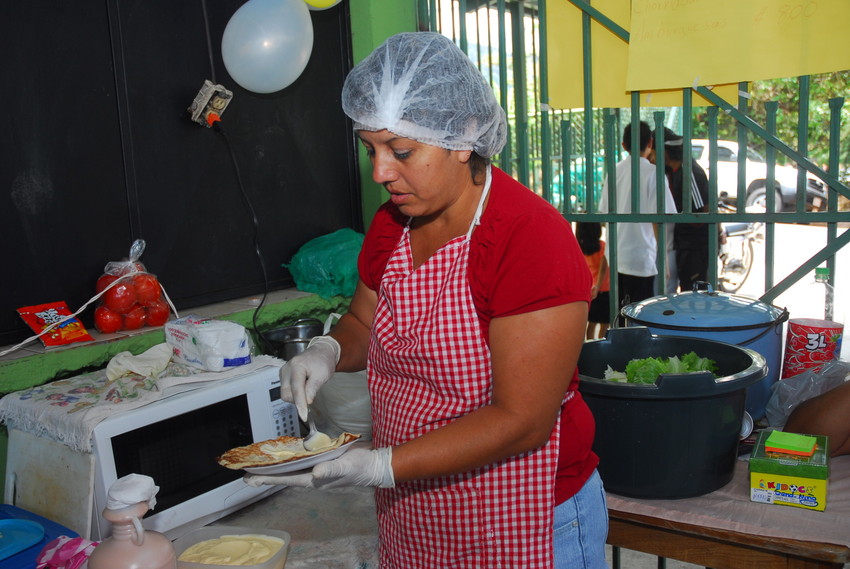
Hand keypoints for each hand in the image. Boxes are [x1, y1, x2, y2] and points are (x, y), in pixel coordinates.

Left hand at [242, 447, 393, 488]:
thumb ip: (332, 470)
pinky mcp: (320, 459)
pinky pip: (301, 459)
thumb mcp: (346, 467)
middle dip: (265, 475)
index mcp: (314, 479)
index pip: (285, 479)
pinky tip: (283, 453)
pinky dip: (289, 456)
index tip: (249, 479)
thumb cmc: (360, 467)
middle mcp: (311, 475)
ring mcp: (315, 468)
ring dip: (275, 466)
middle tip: (245, 475)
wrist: (374, 463)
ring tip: (259, 465)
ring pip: (290, 467)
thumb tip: (316, 473)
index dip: (267, 478)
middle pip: (283, 475)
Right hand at [279, 336, 340, 420]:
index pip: (296, 389)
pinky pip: (287, 391)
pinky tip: (304, 386)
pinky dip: (295, 393)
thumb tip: (307, 402)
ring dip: (297, 397)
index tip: (304, 415)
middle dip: (298, 400)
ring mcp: (283, 373)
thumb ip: (313, 388)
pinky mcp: (283, 377)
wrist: (320, 353)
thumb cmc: (322, 361)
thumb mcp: (323, 374)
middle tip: (312, 393)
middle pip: (287, 394)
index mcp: (296, 366)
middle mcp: (286, 369)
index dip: (300, 404)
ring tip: (308, 386)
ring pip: (285, 394)